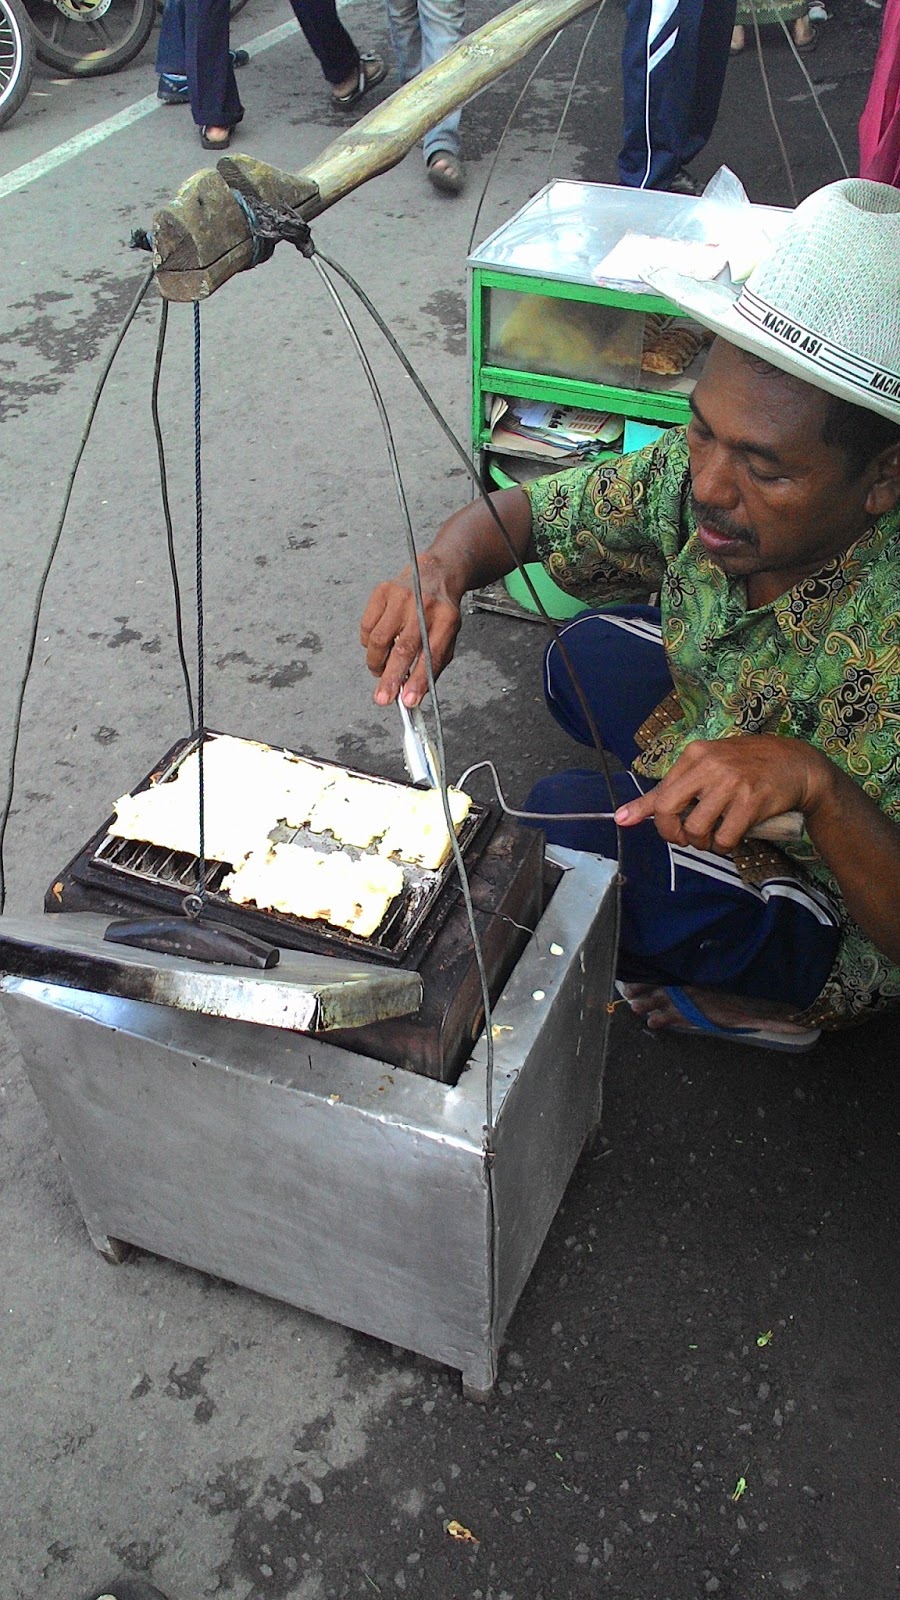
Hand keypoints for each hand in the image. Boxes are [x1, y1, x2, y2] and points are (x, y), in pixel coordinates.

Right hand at [360, 556, 462, 705]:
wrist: (435, 573)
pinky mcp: (382, 591)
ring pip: (379, 640)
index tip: (408, 701)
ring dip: (377, 663)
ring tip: (380, 670)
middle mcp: (423, 606)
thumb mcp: (448, 636)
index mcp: (446, 619)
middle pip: (403, 648)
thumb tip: (412, 695)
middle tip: (382, 699)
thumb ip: (432, 665)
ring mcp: (400, 596)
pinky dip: (369, 644)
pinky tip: (379, 645)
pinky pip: (367, 627)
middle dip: (390, 678)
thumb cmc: (440, 612)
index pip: (431, 655)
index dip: (418, 681)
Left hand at [614, 735, 831, 851]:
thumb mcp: (710, 765)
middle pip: (669, 809)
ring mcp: (731, 783)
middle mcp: (710, 765)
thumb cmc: (748, 765)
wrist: (797, 764)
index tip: (629, 823)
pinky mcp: (751, 802)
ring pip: (697, 828)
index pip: (660, 791)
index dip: (650, 817)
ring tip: (711, 837)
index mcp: (696, 754)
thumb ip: (672, 789)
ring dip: (701, 843)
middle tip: (684, 838)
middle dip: (672, 833)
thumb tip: (623, 816)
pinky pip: (725, 838)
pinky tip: (730, 837)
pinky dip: (724, 846)